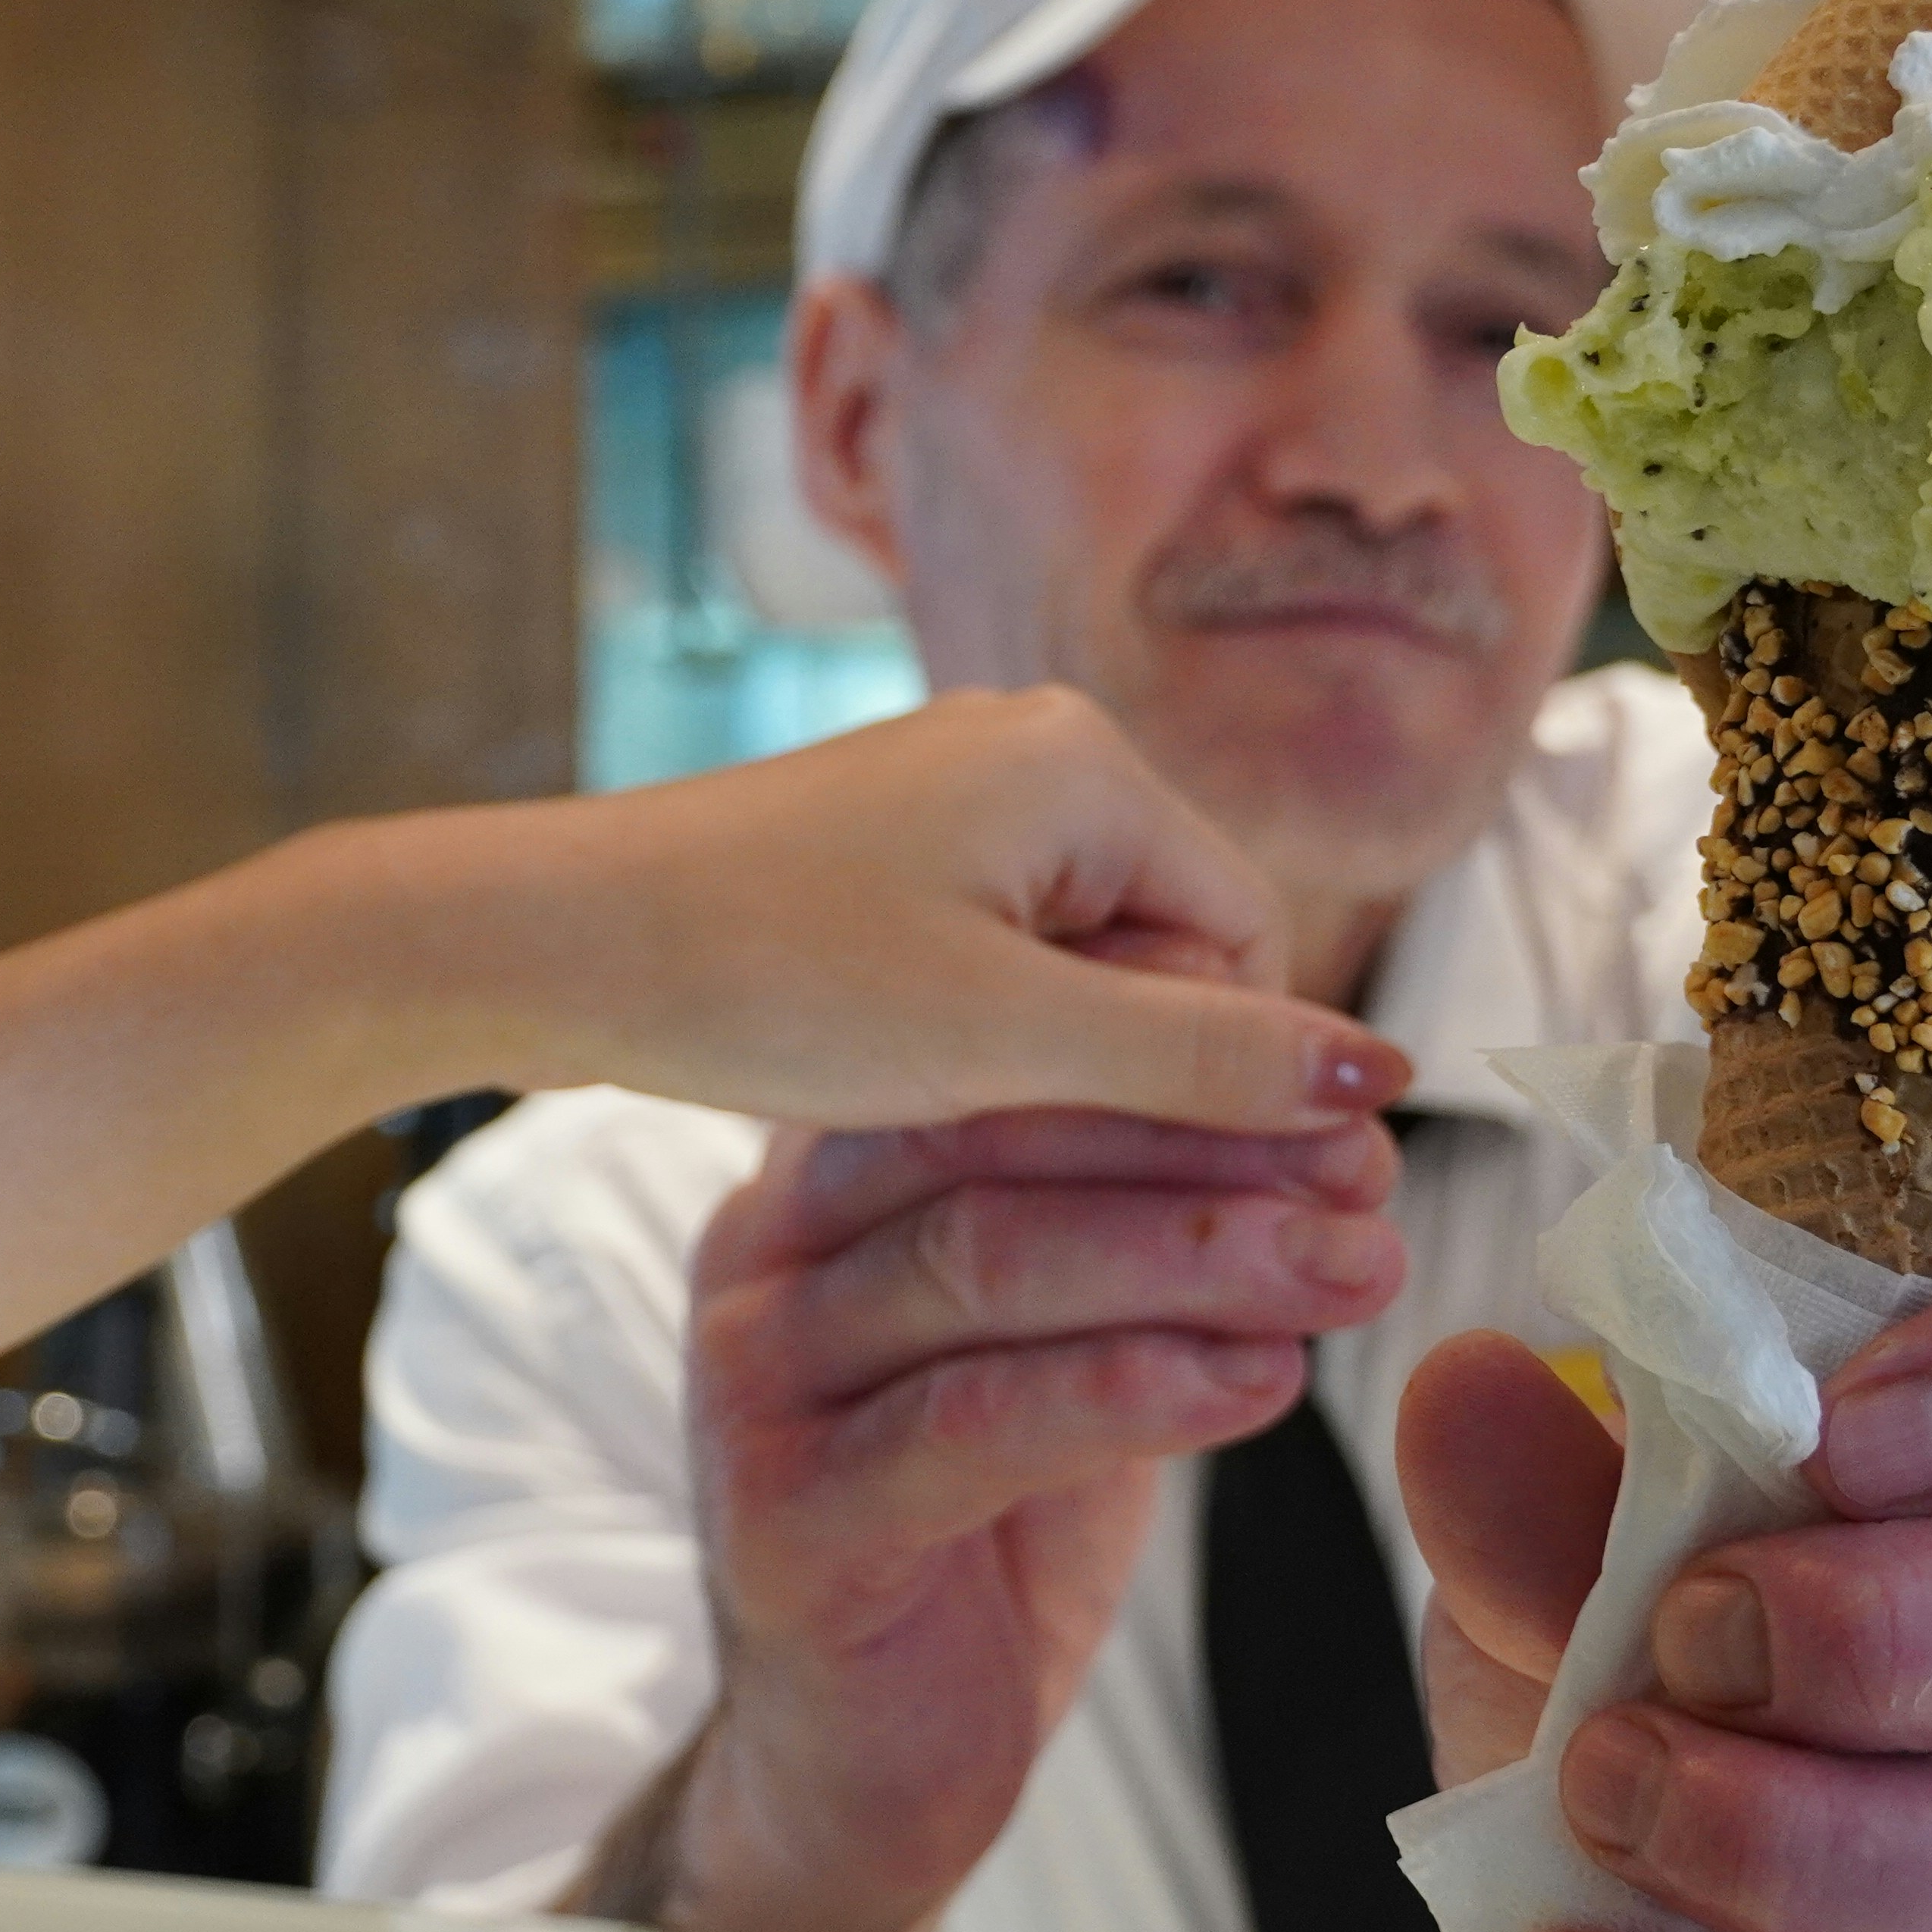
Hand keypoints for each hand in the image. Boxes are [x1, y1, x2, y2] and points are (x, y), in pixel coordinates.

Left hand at [505, 688, 1407, 1136]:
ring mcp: (949, 799)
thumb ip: (1202, 1061)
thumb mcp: (1010, 1040)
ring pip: (1075, 970)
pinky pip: (990, 959)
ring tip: (952, 1126)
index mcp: (1086, 762)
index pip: (1246, 943)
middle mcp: (1031, 750)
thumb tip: (1382, 1084)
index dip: (1222, 1074)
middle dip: (1127, 1071)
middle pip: (1169, 952)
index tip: (1178, 1181)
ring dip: (1042, 1068)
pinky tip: (901, 1093)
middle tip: (1042, 1163)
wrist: (549, 944)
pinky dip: (971, 1040)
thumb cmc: (769, 977)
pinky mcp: (882, 853)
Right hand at [588, 1107, 1411, 1931]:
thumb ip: (1139, 1227)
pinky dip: (1128, 1391)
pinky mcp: (787, 1523)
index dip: (1172, 1045)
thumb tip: (1328, 1109)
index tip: (1340, 1071)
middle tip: (1365, 1166)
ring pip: (981, 1263)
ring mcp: (759, 1388)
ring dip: (1194, 1255)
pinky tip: (1259, 1383)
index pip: (990, 1054)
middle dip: (1200, 1138)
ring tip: (1352, 1267)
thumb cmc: (977, 1532)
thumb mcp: (1063, 1343)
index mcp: (829, 1179)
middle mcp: (768, 1256)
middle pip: (985, 1137)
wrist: (858, 1769)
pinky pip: (968, 1426)